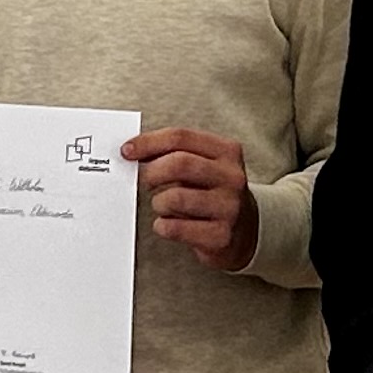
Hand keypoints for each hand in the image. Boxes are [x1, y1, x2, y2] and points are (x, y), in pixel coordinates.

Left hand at [124, 127, 257, 271]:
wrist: (245, 231)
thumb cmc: (214, 193)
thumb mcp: (206, 166)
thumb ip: (176, 155)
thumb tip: (133, 152)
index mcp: (227, 151)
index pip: (181, 137)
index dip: (148, 142)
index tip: (127, 151)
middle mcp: (232, 177)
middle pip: (179, 163)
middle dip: (151, 172)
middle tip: (143, 181)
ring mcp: (229, 207)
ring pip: (175, 197)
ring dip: (158, 202)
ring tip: (162, 206)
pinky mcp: (221, 235)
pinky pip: (176, 228)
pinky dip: (163, 226)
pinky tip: (167, 224)